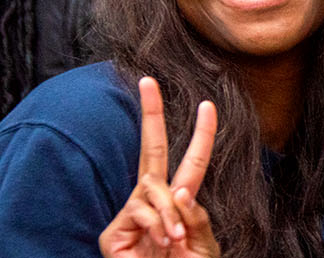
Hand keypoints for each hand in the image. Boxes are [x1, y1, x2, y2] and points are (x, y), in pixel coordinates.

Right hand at [99, 77, 220, 257]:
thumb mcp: (203, 242)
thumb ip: (196, 217)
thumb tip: (180, 190)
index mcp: (182, 202)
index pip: (192, 161)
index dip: (201, 135)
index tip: (208, 105)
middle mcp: (155, 201)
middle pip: (151, 150)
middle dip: (150, 114)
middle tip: (148, 81)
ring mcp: (132, 214)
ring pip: (152, 187)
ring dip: (170, 212)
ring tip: (174, 240)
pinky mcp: (114, 232)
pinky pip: (140, 210)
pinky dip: (157, 224)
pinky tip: (161, 242)